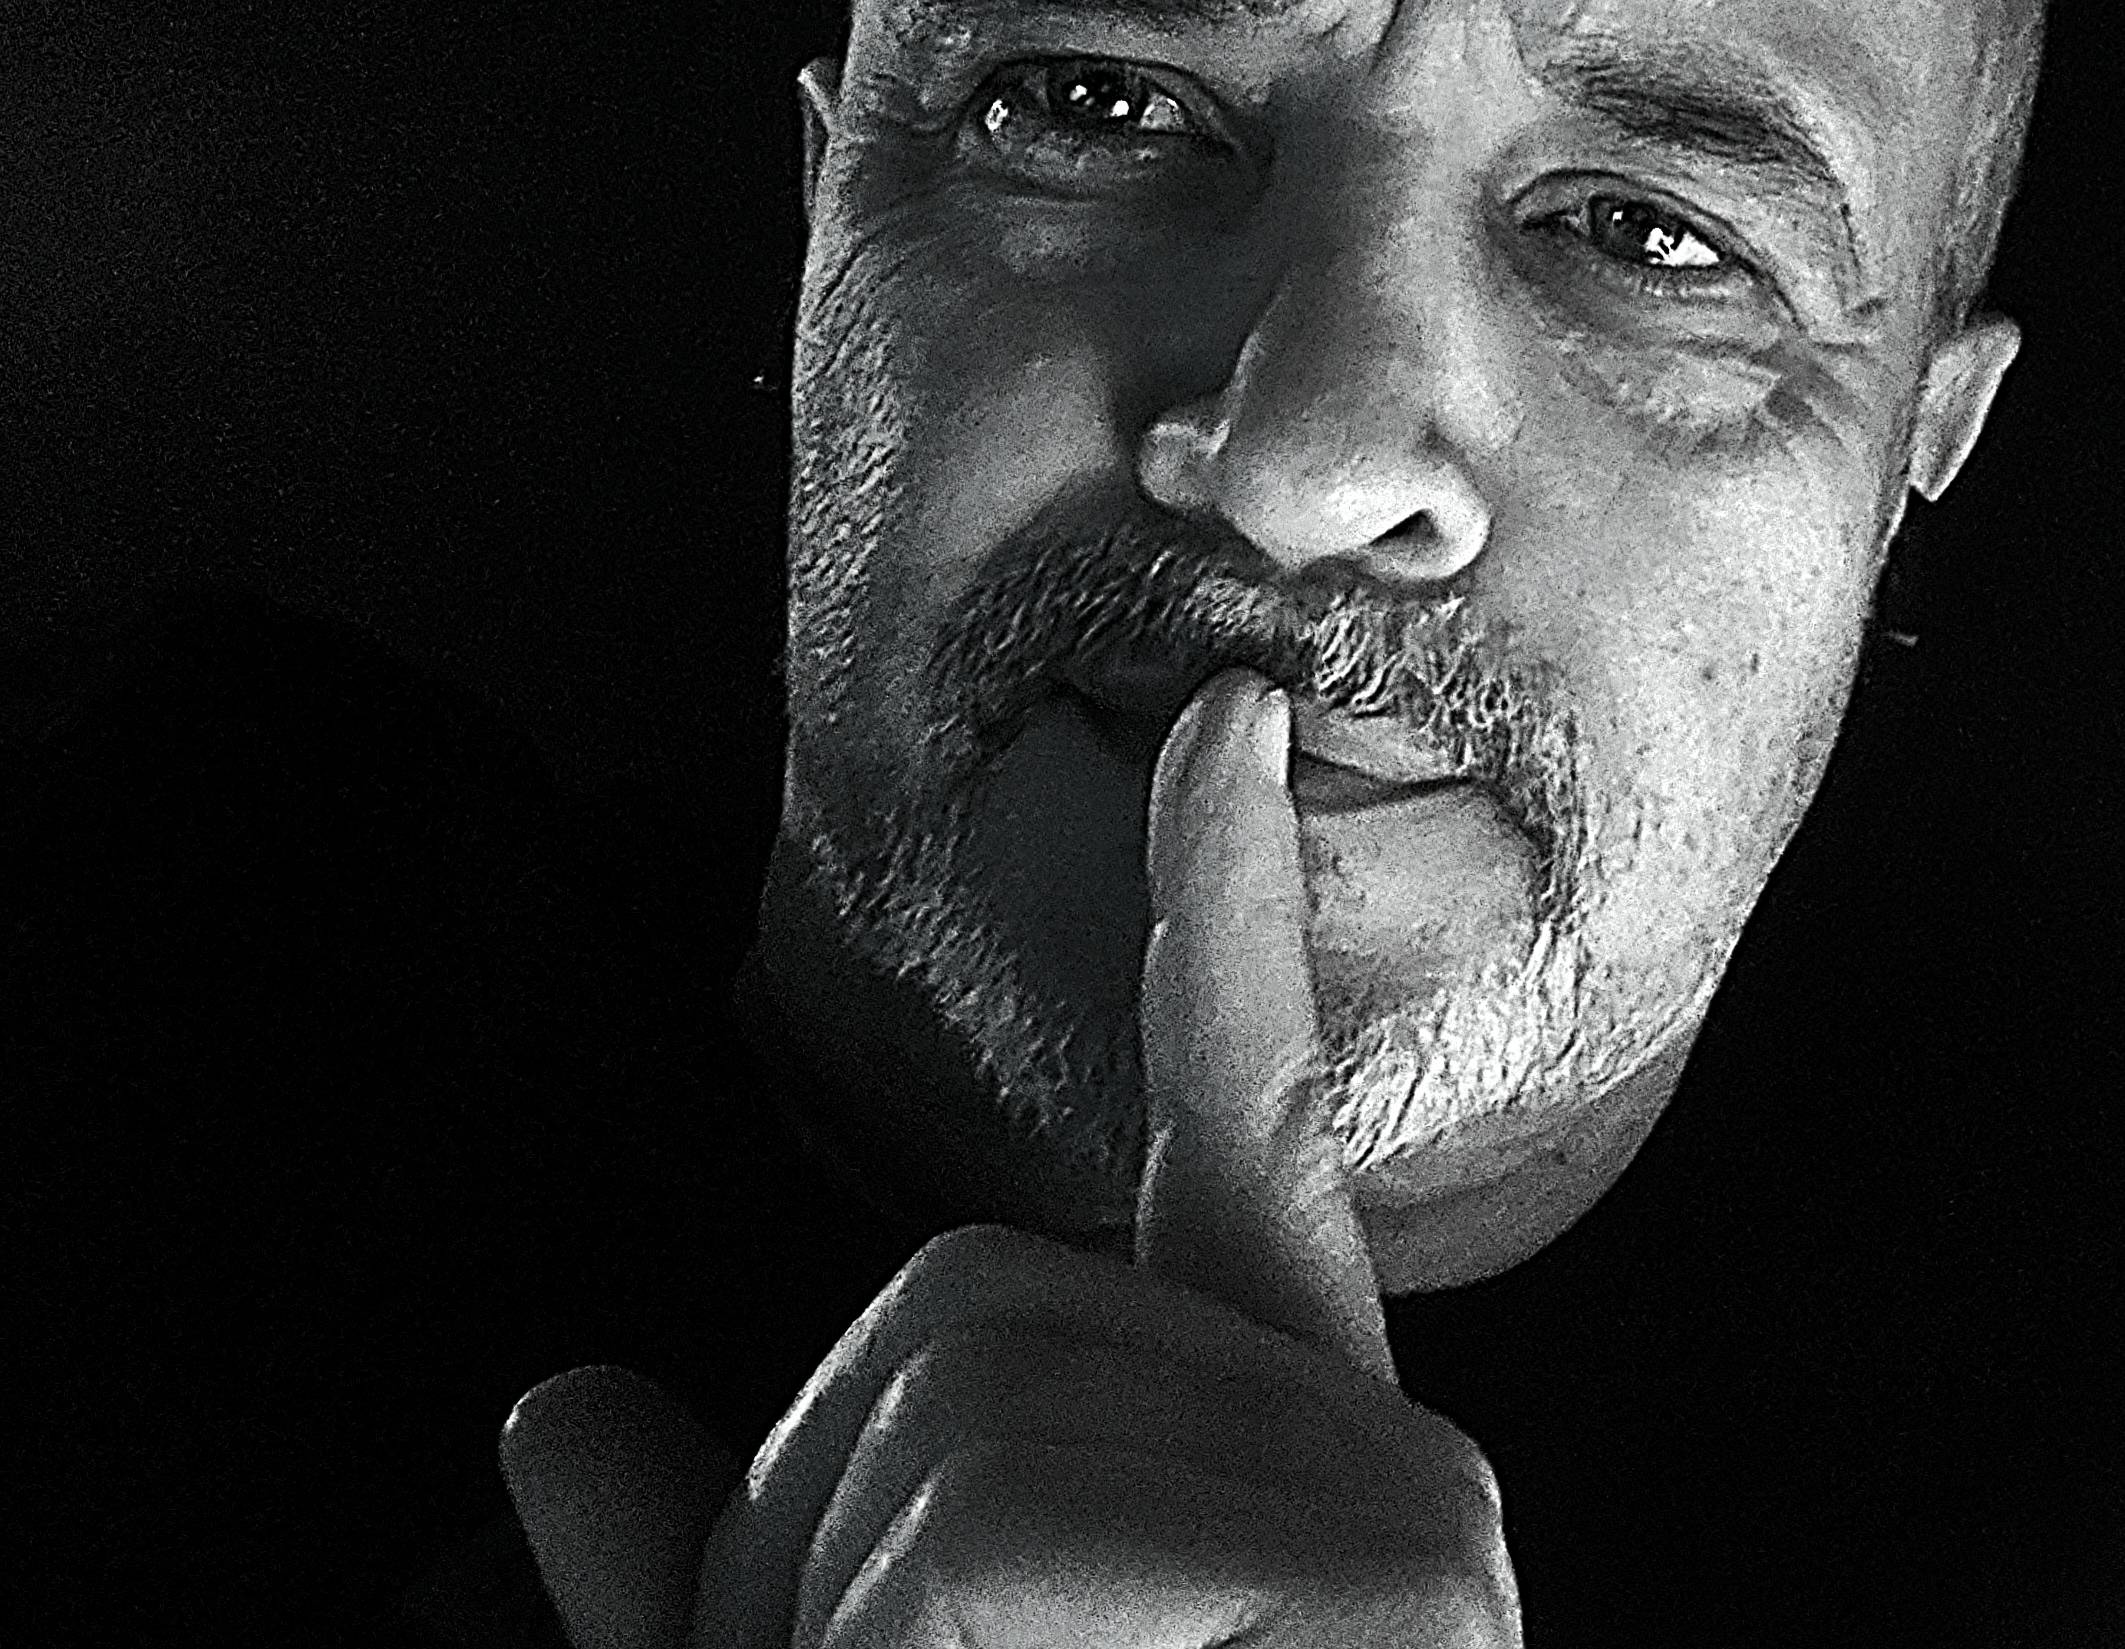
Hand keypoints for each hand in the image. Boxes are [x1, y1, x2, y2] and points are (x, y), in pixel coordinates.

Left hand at [502, 669, 1522, 1646]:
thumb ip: (709, 1604)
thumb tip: (549, 1409)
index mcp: (1229, 1448)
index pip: (1230, 1121)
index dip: (1218, 916)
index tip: (1231, 713)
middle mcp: (1348, 1450)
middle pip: (956, 1326)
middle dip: (814, 1554)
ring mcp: (1409, 1527)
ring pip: (968, 1451)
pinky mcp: (1425, 1603)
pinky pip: (1037, 1558)